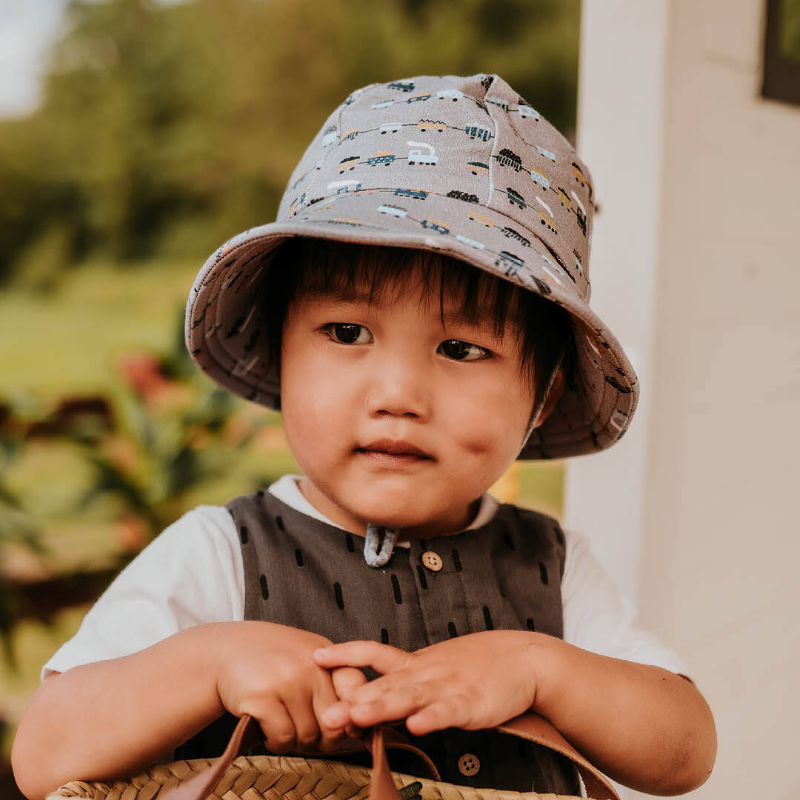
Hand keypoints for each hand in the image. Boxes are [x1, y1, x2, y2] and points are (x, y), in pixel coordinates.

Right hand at [215, 621, 367, 752]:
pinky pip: (284, 738)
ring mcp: (288, 680)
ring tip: (285, 729)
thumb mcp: (307, 658)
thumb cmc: (271, 660)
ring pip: (309, 735)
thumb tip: (355, 727)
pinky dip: (278, 743)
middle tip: (307, 734)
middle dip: (323, 737)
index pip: (356, 690)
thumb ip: (332, 682)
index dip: (351, 715)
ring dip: (297, 742)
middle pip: (334, 722)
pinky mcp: (263, 697)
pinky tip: (270, 731)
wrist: (225, 651)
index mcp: (327, 655)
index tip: (340, 725)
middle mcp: (311, 665)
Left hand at [312, 630, 541, 735]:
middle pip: (385, 684)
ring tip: (358, 717)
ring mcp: (448, 688)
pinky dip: (434, 718)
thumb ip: (404, 681)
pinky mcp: (472, 704)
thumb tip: (366, 698)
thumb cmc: (475, 666)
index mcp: (415, 664)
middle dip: (354, 700)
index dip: (346, 654)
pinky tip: (418, 727)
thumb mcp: (434, 668)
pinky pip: (449, 711)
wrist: (522, 658)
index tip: (316, 656)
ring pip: (411, 697)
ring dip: (383, 707)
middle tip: (325, 715)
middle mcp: (426, 673)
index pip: (374, 653)